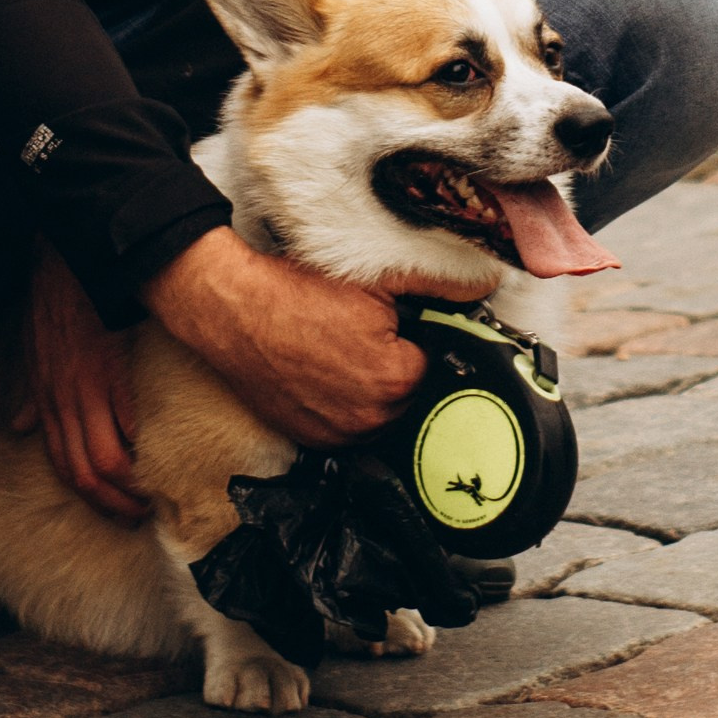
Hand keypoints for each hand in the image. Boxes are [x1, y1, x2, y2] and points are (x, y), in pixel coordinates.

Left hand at [13, 244, 148, 523]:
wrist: (67, 258)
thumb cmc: (51, 302)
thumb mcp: (31, 350)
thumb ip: (31, 393)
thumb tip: (22, 427)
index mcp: (47, 400)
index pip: (64, 466)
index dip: (89, 499)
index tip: (114, 514)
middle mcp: (63, 401)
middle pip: (85, 472)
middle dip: (113, 504)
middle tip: (138, 518)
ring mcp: (85, 386)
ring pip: (104, 456)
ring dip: (130, 485)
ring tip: (152, 497)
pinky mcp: (109, 366)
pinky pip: (124, 417)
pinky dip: (140, 443)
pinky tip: (157, 455)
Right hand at [145, 228, 424, 448]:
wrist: (233, 309)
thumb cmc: (296, 292)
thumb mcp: (375, 279)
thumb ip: (437, 285)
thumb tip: (483, 284)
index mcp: (396, 379)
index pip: (433, 363)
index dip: (413, 337)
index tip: (390, 322)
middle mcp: (370, 418)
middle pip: (409, 393)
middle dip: (395, 365)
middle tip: (360, 331)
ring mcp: (337, 434)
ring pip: (378, 413)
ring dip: (370, 389)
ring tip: (338, 350)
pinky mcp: (310, 439)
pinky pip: (344, 427)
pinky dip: (341, 405)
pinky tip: (321, 372)